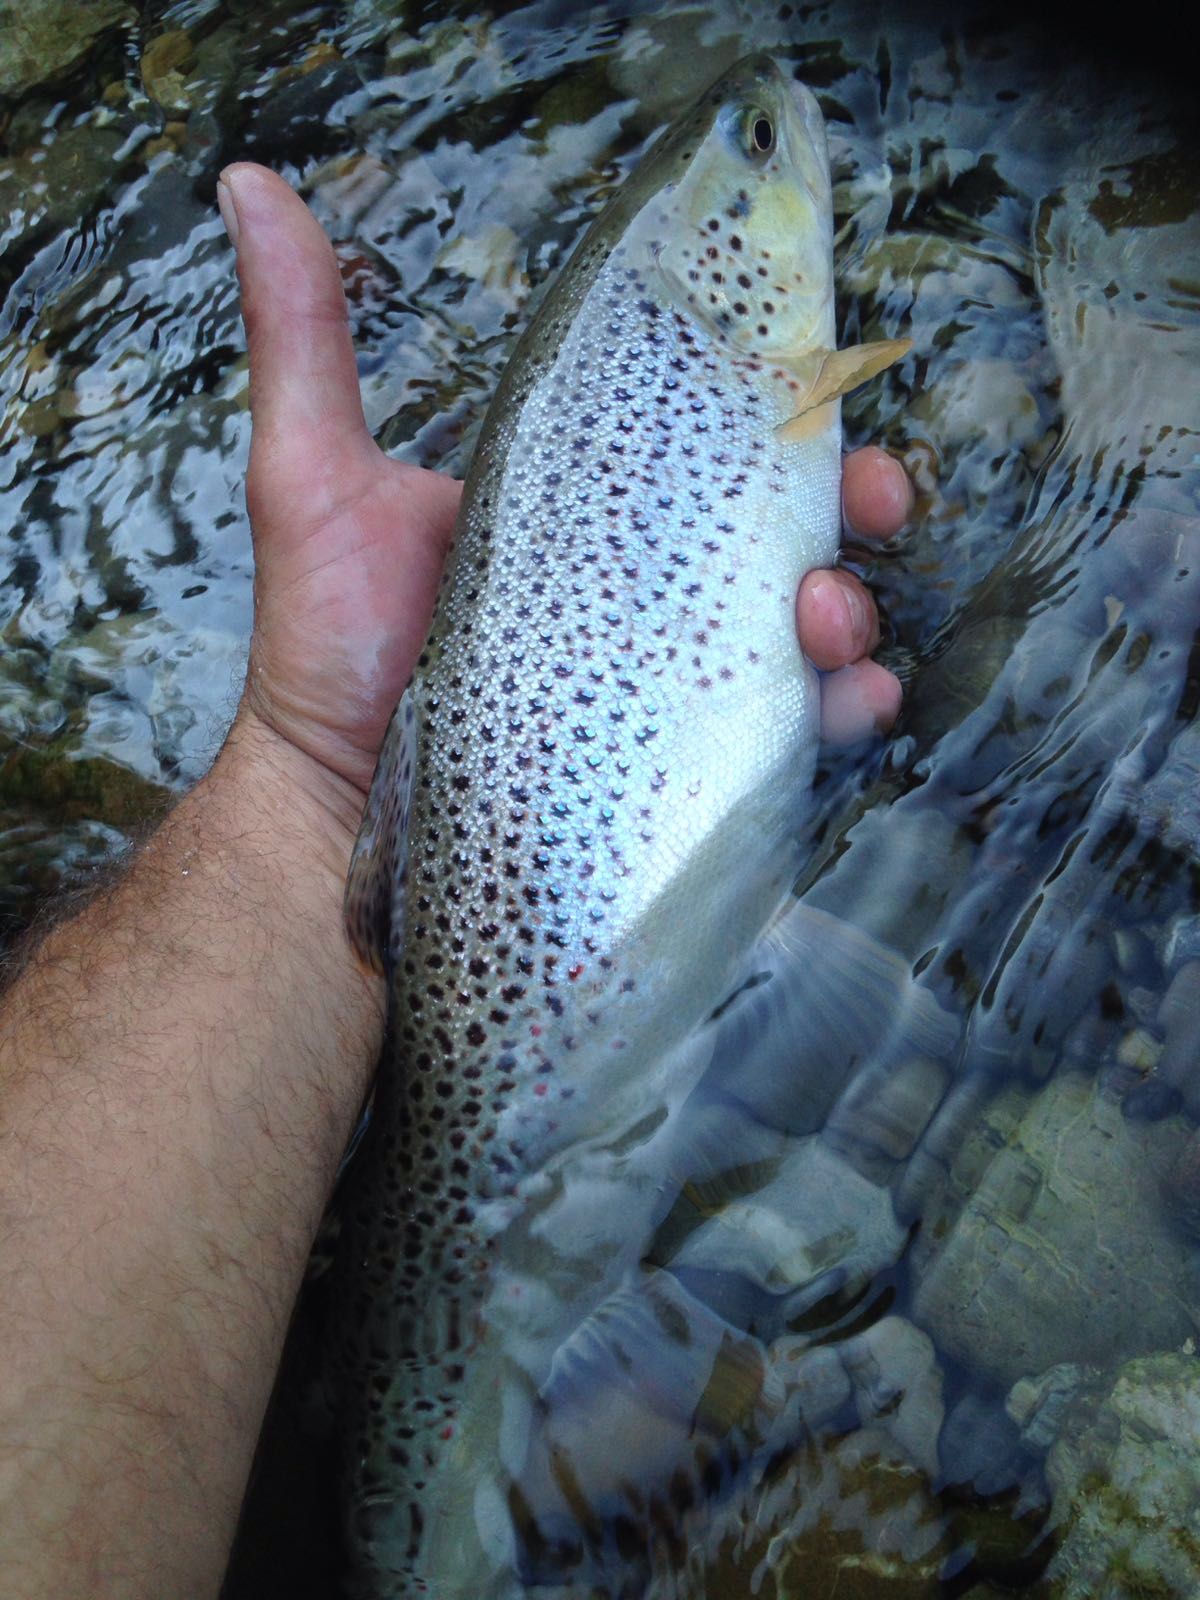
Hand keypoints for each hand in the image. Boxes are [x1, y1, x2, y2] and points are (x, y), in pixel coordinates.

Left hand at [219, 165, 910, 800]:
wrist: (335, 808)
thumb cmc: (328, 647)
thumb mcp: (316, 481)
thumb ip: (305, 342)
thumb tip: (250, 186)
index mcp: (588, 517)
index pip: (709, 448)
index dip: (785, 412)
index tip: (823, 392)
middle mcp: (642, 593)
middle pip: (783, 530)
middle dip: (855, 502)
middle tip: (872, 496)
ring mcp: (670, 680)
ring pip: (806, 630)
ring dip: (849, 610)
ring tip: (822, 617)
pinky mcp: (684, 764)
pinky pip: (793, 734)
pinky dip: (842, 714)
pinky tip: (842, 704)